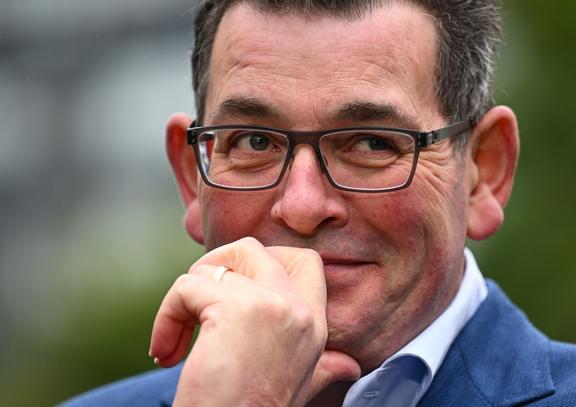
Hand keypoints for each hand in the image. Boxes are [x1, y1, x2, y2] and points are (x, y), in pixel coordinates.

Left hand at [149, 237, 360, 405]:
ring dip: (184, 295)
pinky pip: (186, 287)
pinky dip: (166, 316)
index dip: (265, 261)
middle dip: (217, 266)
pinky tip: (167, 351)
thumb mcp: (299, 386)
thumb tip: (350, 366)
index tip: (234, 291)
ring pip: (214, 265)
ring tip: (177, 335)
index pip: (306, 261)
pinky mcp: (236, 307)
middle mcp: (300, 309)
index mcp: (316, 324)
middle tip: (197, 302)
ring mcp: (272, 305)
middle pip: (254, 249)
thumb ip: (324, 368)